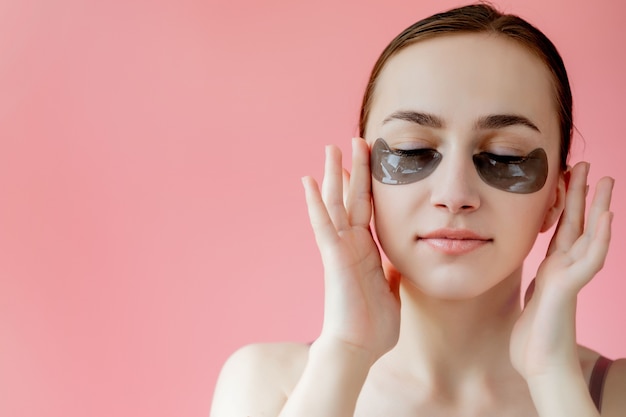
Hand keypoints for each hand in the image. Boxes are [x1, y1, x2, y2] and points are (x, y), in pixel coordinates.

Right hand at [301, 138, 400, 363]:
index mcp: (366, 250)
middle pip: (351, 198)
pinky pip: (323, 225)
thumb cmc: (373, 325)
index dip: (368, 184)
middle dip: (353, 169)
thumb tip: (398, 262)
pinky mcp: (333, 257)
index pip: (367, 208)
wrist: (358, 349)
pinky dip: (315, 203)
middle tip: (354, 141)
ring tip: (331, 149)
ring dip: (333, 176)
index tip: (370, 161)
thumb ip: (392, 272)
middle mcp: (351, 245)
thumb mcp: (391, 290)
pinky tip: (308, 181)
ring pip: (335, 204)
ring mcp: (340, 249)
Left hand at [510, 162, 613, 378]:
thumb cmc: (533, 337)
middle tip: (587, 165)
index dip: (565, 203)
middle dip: (583, 195)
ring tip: (607, 180)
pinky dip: (599, 237)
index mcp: (552, 268)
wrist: (539, 365)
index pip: (562, 228)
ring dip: (599, 208)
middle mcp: (565, 269)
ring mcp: (570, 277)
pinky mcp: (569, 288)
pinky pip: (589, 259)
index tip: (566, 178)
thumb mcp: (532, 300)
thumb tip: (533, 274)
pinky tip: (607, 216)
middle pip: (578, 224)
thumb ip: (538, 284)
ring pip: (589, 235)